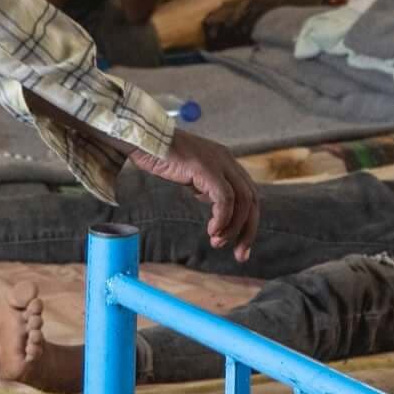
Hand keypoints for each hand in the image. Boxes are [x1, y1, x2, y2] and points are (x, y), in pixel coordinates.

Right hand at [132, 127, 258, 259]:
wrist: (142, 139)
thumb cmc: (161, 156)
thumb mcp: (192, 175)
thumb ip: (207, 188)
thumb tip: (217, 210)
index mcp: (226, 162)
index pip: (249, 195)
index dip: (248, 222)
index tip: (240, 245)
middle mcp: (227, 160)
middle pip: (252, 200)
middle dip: (248, 230)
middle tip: (239, 254)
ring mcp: (218, 163)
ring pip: (242, 201)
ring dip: (233, 228)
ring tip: (218, 243)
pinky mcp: (206, 168)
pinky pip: (224, 199)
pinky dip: (222, 218)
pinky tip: (213, 230)